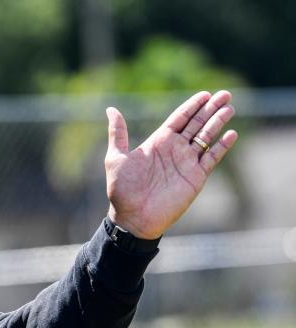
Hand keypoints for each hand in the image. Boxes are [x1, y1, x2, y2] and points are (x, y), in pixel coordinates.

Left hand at [104, 90, 237, 238]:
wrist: (133, 218)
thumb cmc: (121, 190)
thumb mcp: (115, 158)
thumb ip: (118, 133)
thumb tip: (110, 109)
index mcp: (158, 142)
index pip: (179, 118)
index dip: (192, 106)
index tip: (204, 94)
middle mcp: (174, 150)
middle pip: (196, 124)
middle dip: (210, 109)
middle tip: (225, 94)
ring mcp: (186, 163)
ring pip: (206, 137)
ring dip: (217, 123)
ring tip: (229, 108)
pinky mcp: (195, 177)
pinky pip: (212, 158)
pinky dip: (221, 146)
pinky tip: (231, 134)